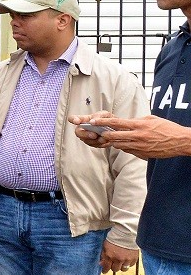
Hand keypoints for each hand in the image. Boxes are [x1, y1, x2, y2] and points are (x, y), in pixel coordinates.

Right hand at [68, 111, 117, 148]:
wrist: (117, 129)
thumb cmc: (109, 120)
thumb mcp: (105, 114)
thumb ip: (98, 115)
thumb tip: (92, 121)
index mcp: (84, 119)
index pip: (73, 118)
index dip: (73, 120)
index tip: (77, 121)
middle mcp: (83, 128)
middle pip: (78, 132)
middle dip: (86, 134)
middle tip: (94, 135)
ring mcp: (87, 137)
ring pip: (86, 140)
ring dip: (95, 140)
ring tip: (104, 138)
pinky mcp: (93, 143)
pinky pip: (94, 145)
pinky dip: (100, 144)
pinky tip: (105, 141)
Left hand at [71, 114, 190, 159]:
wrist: (181, 141)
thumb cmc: (167, 128)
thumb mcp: (152, 119)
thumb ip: (137, 121)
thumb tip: (126, 122)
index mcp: (139, 125)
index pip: (117, 123)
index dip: (103, 122)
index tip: (93, 121)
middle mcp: (138, 136)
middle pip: (114, 136)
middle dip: (104, 135)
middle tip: (99, 133)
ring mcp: (140, 147)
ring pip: (119, 145)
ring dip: (113, 142)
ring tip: (111, 138)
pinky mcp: (143, 154)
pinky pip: (128, 151)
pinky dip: (124, 147)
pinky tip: (124, 144)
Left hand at [100, 240, 139, 273]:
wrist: (125, 234)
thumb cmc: (114, 239)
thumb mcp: (105, 246)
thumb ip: (103, 256)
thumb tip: (101, 264)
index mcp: (110, 256)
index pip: (106, 267)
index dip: (105, 270)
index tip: (105, 271)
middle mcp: (118, 259)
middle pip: (115, 269)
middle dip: (113, 267)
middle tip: (113, 264)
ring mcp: (127, 259)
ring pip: (123, 269)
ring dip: (121, 267)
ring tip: (120, 263)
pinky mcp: (134, 258)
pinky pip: (131, 265)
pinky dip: (128, 264)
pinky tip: (126, 260)